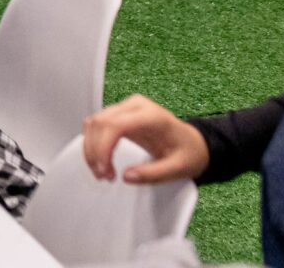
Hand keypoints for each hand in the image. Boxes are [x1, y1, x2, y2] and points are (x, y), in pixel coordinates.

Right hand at [82, 95, 209, 183]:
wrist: (193, 144)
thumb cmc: (188, 153)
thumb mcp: (178, 168)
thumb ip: (153, 173)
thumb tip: (126, 176)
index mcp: (152, 116)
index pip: (115, 125)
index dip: (103, 148)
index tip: (105, 170)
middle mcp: (135, 106)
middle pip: (100, 122)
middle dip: (95, 151)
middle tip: (103, 175)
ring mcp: (126, 108)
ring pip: (94, 122)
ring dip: (91, 148)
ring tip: (102, 171)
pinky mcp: (120, 114)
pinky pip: (97, 125)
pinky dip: (93, 143)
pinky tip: (100, 160)